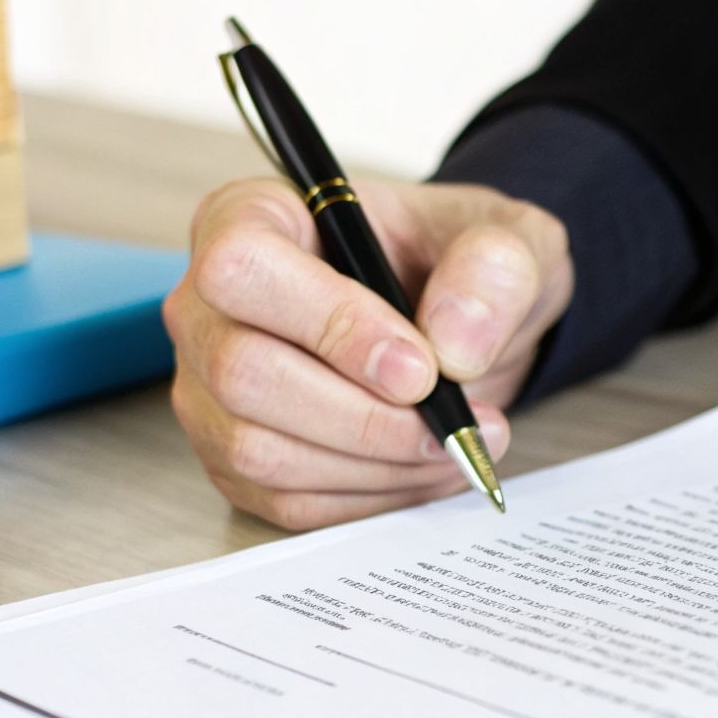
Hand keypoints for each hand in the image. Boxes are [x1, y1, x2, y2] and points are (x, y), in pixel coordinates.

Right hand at [162, 177, 570, 528]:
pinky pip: (285, 500)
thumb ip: (495, 270)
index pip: (243, 267)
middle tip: (454, 420)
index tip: (420, 368)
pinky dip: (369, 497)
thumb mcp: (507, 239)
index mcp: (253, 217)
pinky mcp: (235, 458)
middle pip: (243, 373)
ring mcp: (210, 388)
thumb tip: (453, 344)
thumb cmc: (459, 262)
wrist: (460, 320)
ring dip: (374, 464)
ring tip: (457, 443)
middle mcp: (209, 305)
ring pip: (259, 450)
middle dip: (364, 416)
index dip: (329, 323)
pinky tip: (425, 467)